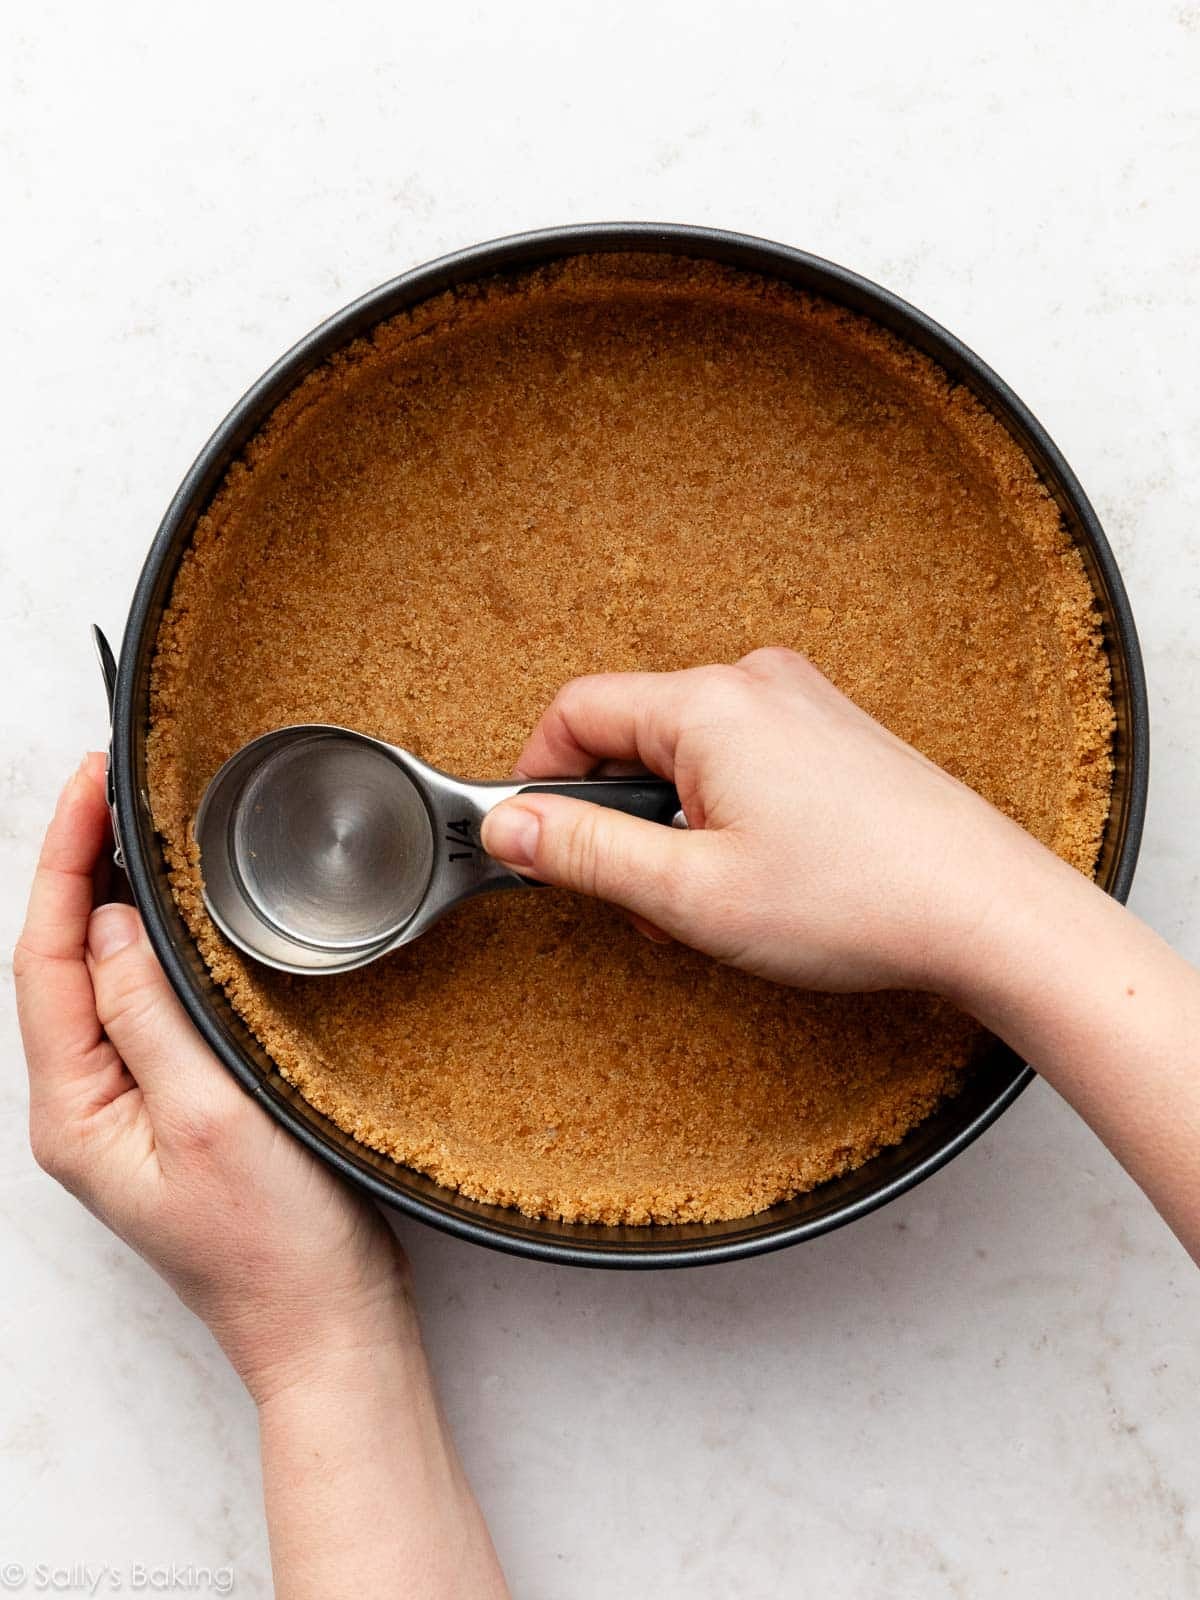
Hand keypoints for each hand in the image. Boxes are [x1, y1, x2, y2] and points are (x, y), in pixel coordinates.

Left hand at [15, 755, 413, 1402]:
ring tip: (132, 824)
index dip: (61, 860)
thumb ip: (151, 1018)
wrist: (327, 1327)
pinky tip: (177, 914)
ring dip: (107, 897)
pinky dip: (151, 944)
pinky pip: (143, 1006)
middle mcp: (85, 1106)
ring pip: (98, 979)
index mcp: (73, 1112)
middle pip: (58, 961)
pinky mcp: (173, 1107)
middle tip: (108, 782)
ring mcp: (126, 1108)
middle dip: (74, 864)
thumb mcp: (210, 1118)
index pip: (44, 959)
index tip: (89, 784)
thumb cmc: (275, 1247)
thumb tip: (107, 925)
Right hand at [481, 647, 1059, 994]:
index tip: (541, 844)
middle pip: (632, 734)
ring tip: (716, 899)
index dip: (539, 781)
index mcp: (710, 704)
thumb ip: (585, 852)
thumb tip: (509, 825)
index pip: (575, 712)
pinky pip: (740, 759)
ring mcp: (802, 702)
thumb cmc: (855, 900)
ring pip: (687, 755)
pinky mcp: (832, 733)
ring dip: (674, 827)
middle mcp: (756, 682)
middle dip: (620, 820)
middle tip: (648, 900)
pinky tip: (761, 876)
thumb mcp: (689, 893)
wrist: (986, 911)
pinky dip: (724, 815)